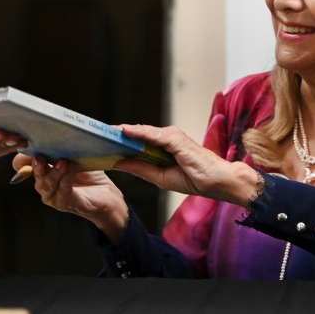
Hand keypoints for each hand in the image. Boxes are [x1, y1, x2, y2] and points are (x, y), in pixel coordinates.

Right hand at [14, 154, 128, 239]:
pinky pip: (62, 192)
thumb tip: (58, 129)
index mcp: (43, 171)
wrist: (107, 194)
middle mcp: (44, 185)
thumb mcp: (75, 156)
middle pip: (34, 174)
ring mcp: (53, 197)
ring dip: (54, 172)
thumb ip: (63, 147)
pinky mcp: (65, 204)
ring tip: (63, 162)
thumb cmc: (90, 174)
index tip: (27, 146)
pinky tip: (72, 169)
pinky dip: (66, 180)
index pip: (22, 164)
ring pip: (47, 185)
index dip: (22, 157)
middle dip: (37, 165)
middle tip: (41, 156)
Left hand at [113, 124, 259, 206]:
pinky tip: (124, 131)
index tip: (101, 142)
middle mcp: (167, 138)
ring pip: (143, 132)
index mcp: (163, 148)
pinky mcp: (178, 139)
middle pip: (138, 134)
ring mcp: (173, 137)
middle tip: (96, 134)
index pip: (137, 142)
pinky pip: (154, 135)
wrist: (218, 182)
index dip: (119, 141)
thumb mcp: (160, 178)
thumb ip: (141, 168)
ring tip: (105, 132)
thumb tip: (119, 162)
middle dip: (118, 134)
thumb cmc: (195, 179)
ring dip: (124, 131)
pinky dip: (139, 132)